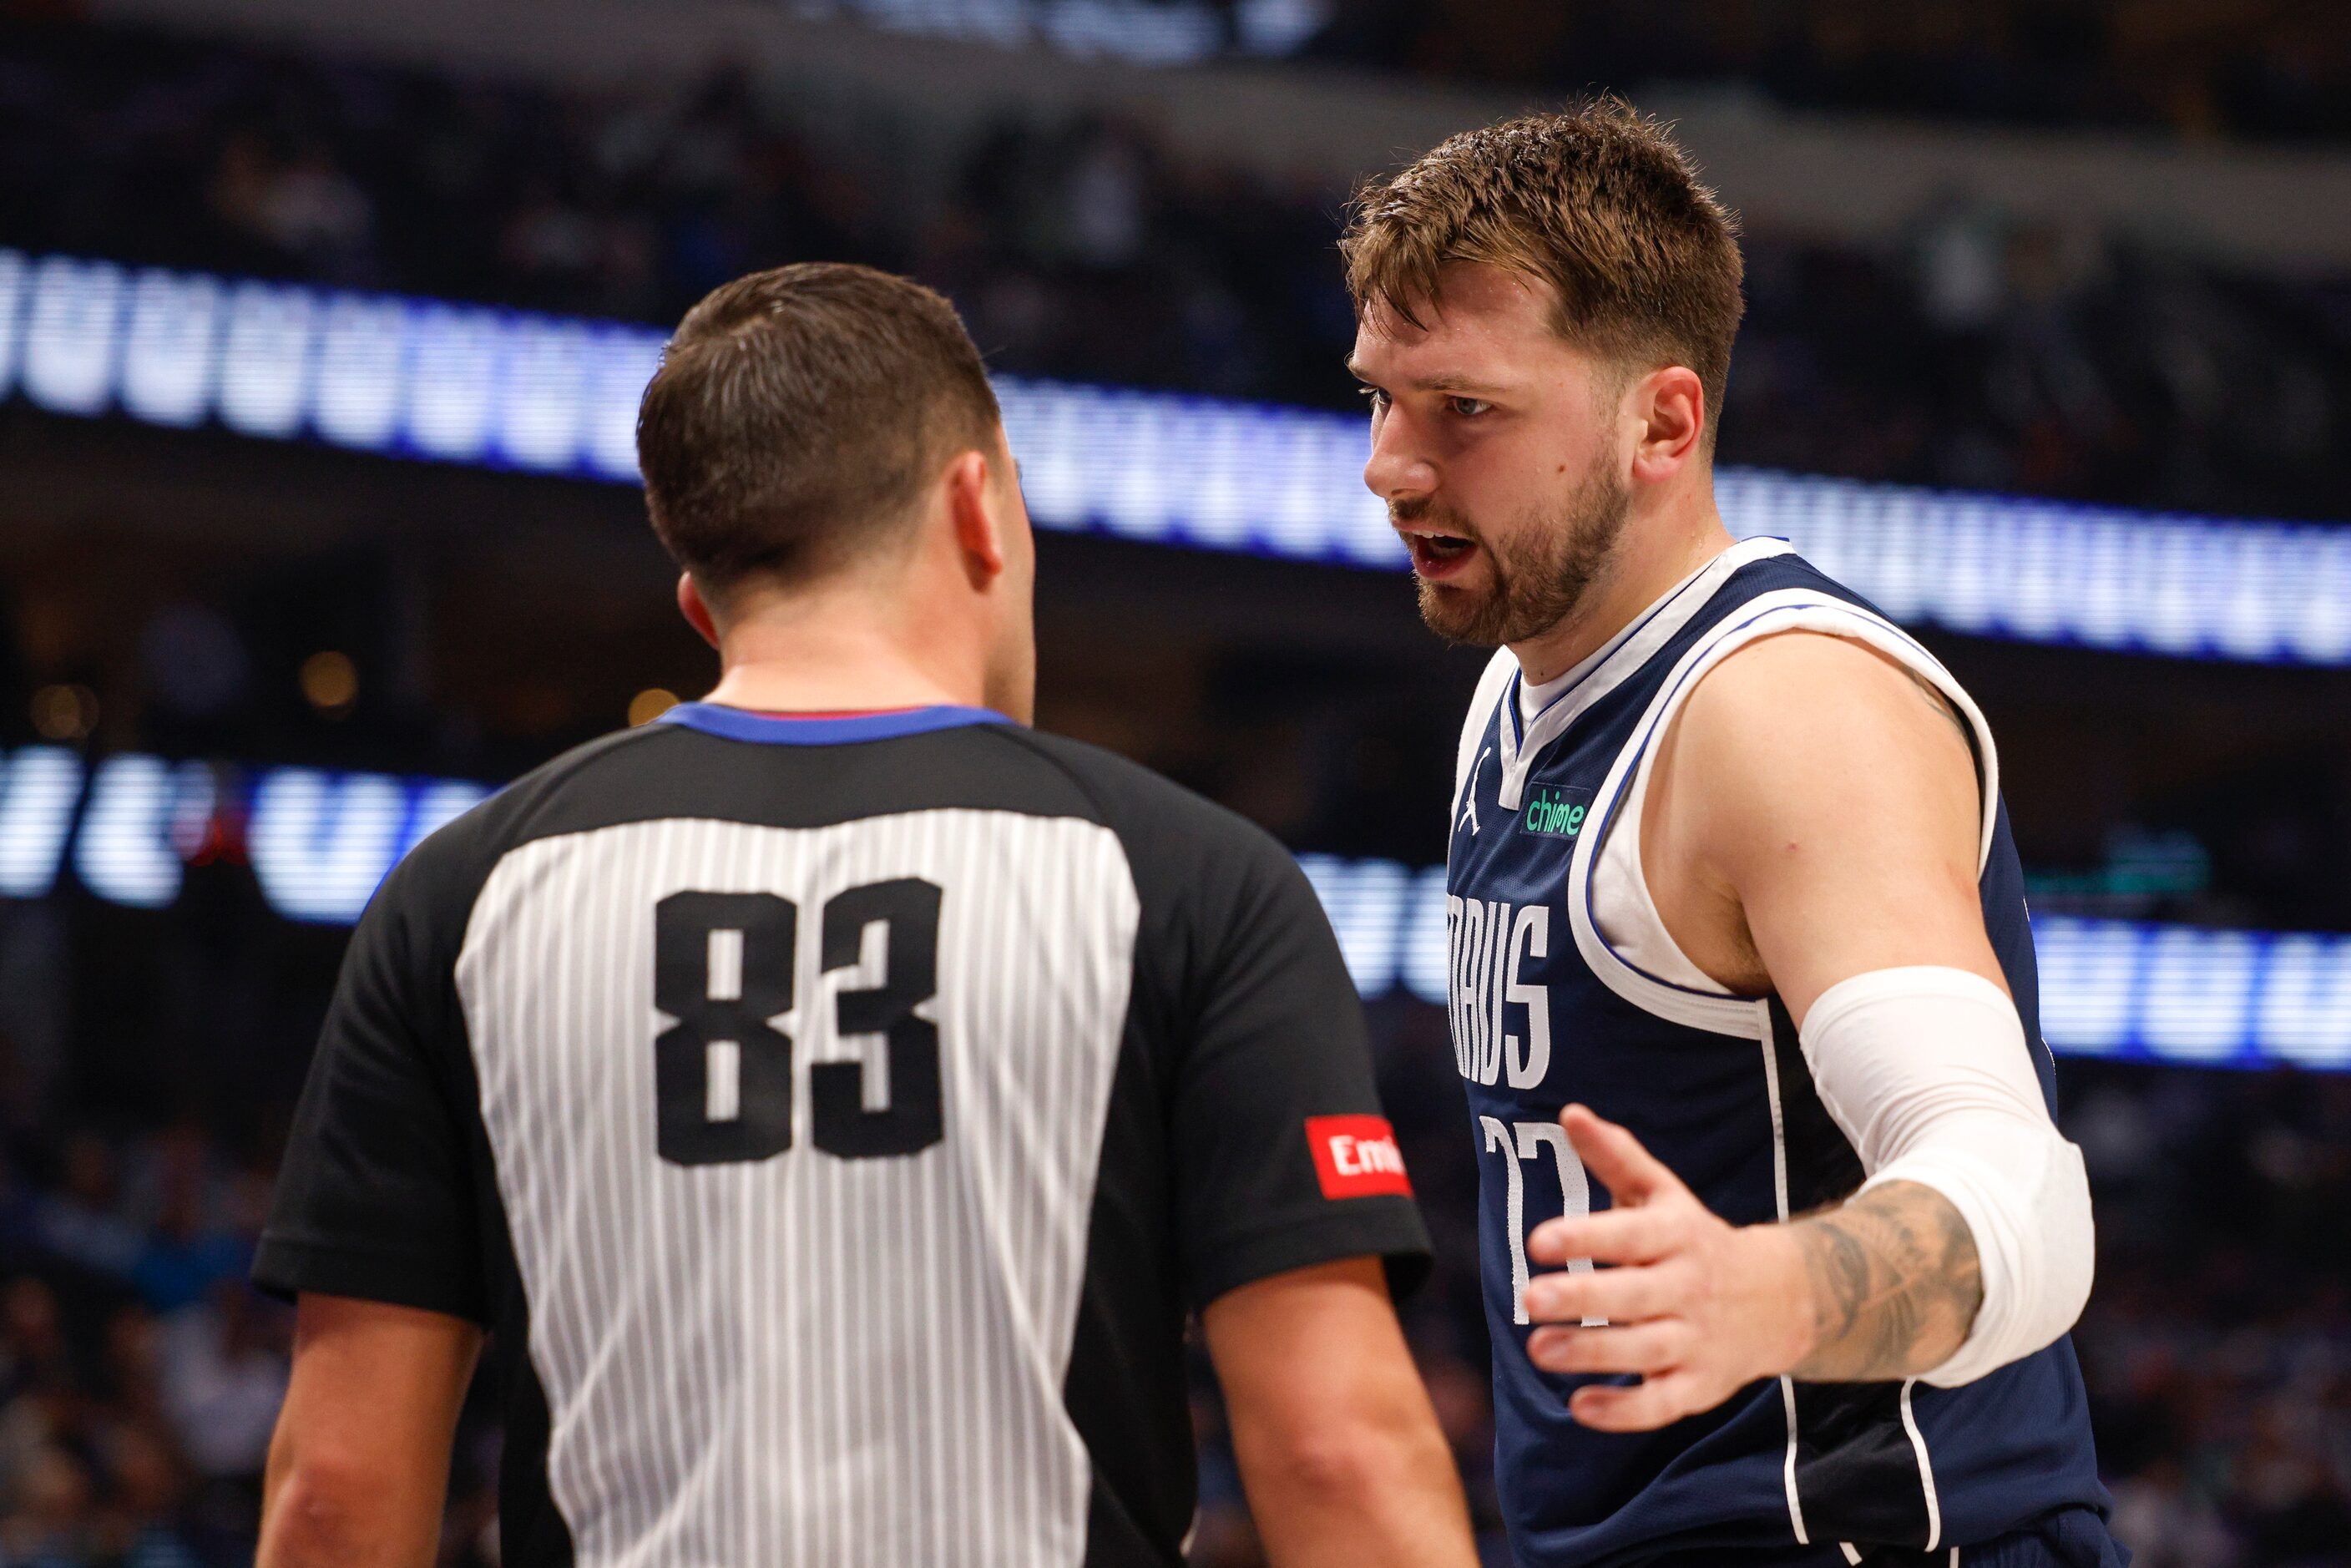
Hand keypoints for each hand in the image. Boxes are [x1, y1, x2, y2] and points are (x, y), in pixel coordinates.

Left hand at [1522, 1105, 1813, 1431]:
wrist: (1780, 1300)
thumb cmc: (1694, 1239)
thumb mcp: (1662, 1193)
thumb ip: (1616, 1156)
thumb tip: (1569, 1112)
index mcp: (1676, 1234)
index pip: (1629, 1235)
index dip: (1585, 1238)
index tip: (1536, 1241)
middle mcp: (1689, 1286)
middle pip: (1634, 1296)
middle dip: (1581, 1300)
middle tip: (1527, 1300)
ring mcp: (1697, 1339)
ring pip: (1645, 1350)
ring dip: (1591, 1354)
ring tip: (1538, 1349)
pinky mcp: (1700, 1386)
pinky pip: (1663, 1404)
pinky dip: (1624, 1412)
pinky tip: (1580, 1407)